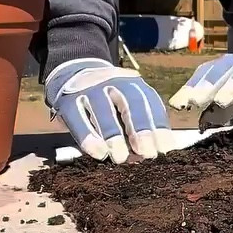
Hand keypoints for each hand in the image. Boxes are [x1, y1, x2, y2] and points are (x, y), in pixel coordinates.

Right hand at [45, 58, 172, 163]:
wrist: (72, 75)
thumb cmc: (107, 102)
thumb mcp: (125, 106)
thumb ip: (138, 127)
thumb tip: (153, 152)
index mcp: (133, 83)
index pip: (149, 102)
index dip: (158, 125)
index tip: (165, 149)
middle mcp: (114, 81)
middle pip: (131, 101)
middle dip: (141, 128)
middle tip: (147, 153)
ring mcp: (90, 88)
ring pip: (103, 109)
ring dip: (114, 135)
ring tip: (120, 157)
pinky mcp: (68, 100)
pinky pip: (78, 118)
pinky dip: (88, 136)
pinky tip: (98, 152)